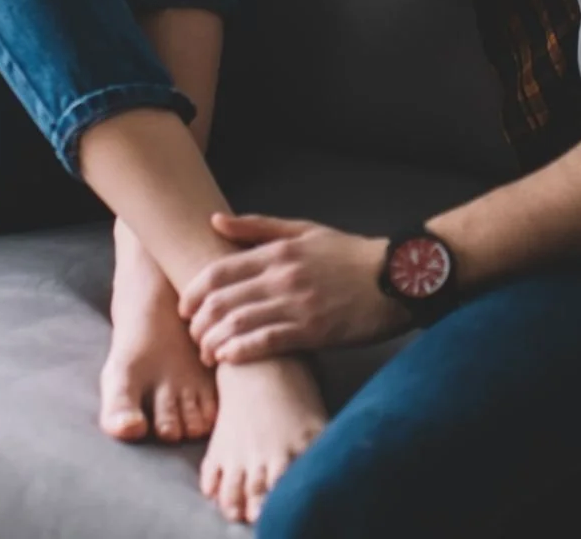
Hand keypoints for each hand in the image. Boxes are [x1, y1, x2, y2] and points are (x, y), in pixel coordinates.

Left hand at [178, 214, 404, 364]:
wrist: (395, 277)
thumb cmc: (348, 255)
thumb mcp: (303, 231)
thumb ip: (257, 228)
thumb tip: (215, 221)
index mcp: (278, 252)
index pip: (219, 272)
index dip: (194, 292)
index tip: (185, 308)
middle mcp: (282, 277)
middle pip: (222, 301)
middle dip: (198, 322)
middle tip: (193, 336)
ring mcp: (297, 305)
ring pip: (239, 324)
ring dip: (214, 341)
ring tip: (207, 354)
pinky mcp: (314, 331)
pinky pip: (267, 343)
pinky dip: (241, 352)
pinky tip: (228, 360)